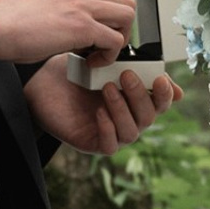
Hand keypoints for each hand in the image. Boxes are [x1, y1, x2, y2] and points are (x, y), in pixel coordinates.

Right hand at [0, 0, 139, 64]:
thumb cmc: (8, 25)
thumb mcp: (42, 7)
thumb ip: (63, 10)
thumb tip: (79, 32)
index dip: (107, 19)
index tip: (95, 38)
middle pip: (125, 2)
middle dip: (120, 28)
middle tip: (102, 47)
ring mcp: (82, 5)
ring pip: (127, 16)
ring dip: (118, 41)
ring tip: (96, 56)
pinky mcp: (82, 26)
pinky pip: (116, 40)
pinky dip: (109, 55)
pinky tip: (90, 63)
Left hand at [24, 61, 179, 155]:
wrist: (42, 82)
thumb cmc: (74, 72)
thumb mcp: (106, 63)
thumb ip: (136, 67)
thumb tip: (168, 80)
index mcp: (134, 100)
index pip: (160, 103)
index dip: (164, 94)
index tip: (160, 79)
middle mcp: (126, 118)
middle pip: (148, 117)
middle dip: (140, 96)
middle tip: (126, 75)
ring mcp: (111, 132)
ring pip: (131, 132)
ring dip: (122, 110)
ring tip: (107, 88)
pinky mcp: (92, 143)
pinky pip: (110, 145)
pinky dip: (108, 129)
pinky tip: (99, 112)